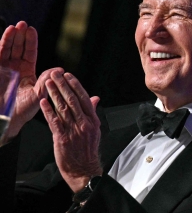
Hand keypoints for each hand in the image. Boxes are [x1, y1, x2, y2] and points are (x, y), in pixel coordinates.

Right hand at [0, 21, 49, 139]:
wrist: (4, 121)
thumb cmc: (22, 111)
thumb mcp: (37, 96)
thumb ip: (45, 83)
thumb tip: (60, 69)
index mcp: (27, 71)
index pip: (29, 52)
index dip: (30, 41)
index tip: (31, 29)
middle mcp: (14, 68)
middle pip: (18, 47)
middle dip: (20, 35)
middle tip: (23, 24)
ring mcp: (3, 69)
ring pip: (6, 49)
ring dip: (9, 38)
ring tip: (13, 27)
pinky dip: (0, 45)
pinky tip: (4, 36)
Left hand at [39, 71, 101, 191]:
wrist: (84, 169)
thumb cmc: (88, 150)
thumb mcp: (95, 130)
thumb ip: (92, 113)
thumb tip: (95, 98)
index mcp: (93, 120)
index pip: (84, 98)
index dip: (75, 85)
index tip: (68, 75)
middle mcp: (84, 123)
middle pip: (72, 100)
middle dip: (63, 85)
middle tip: (55, 74)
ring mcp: (73, 130)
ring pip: (63, 108)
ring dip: (54, 94)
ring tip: (48, 84)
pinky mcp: (62, 138)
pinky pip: (54, 122)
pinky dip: (48, 111)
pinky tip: (44, 102)